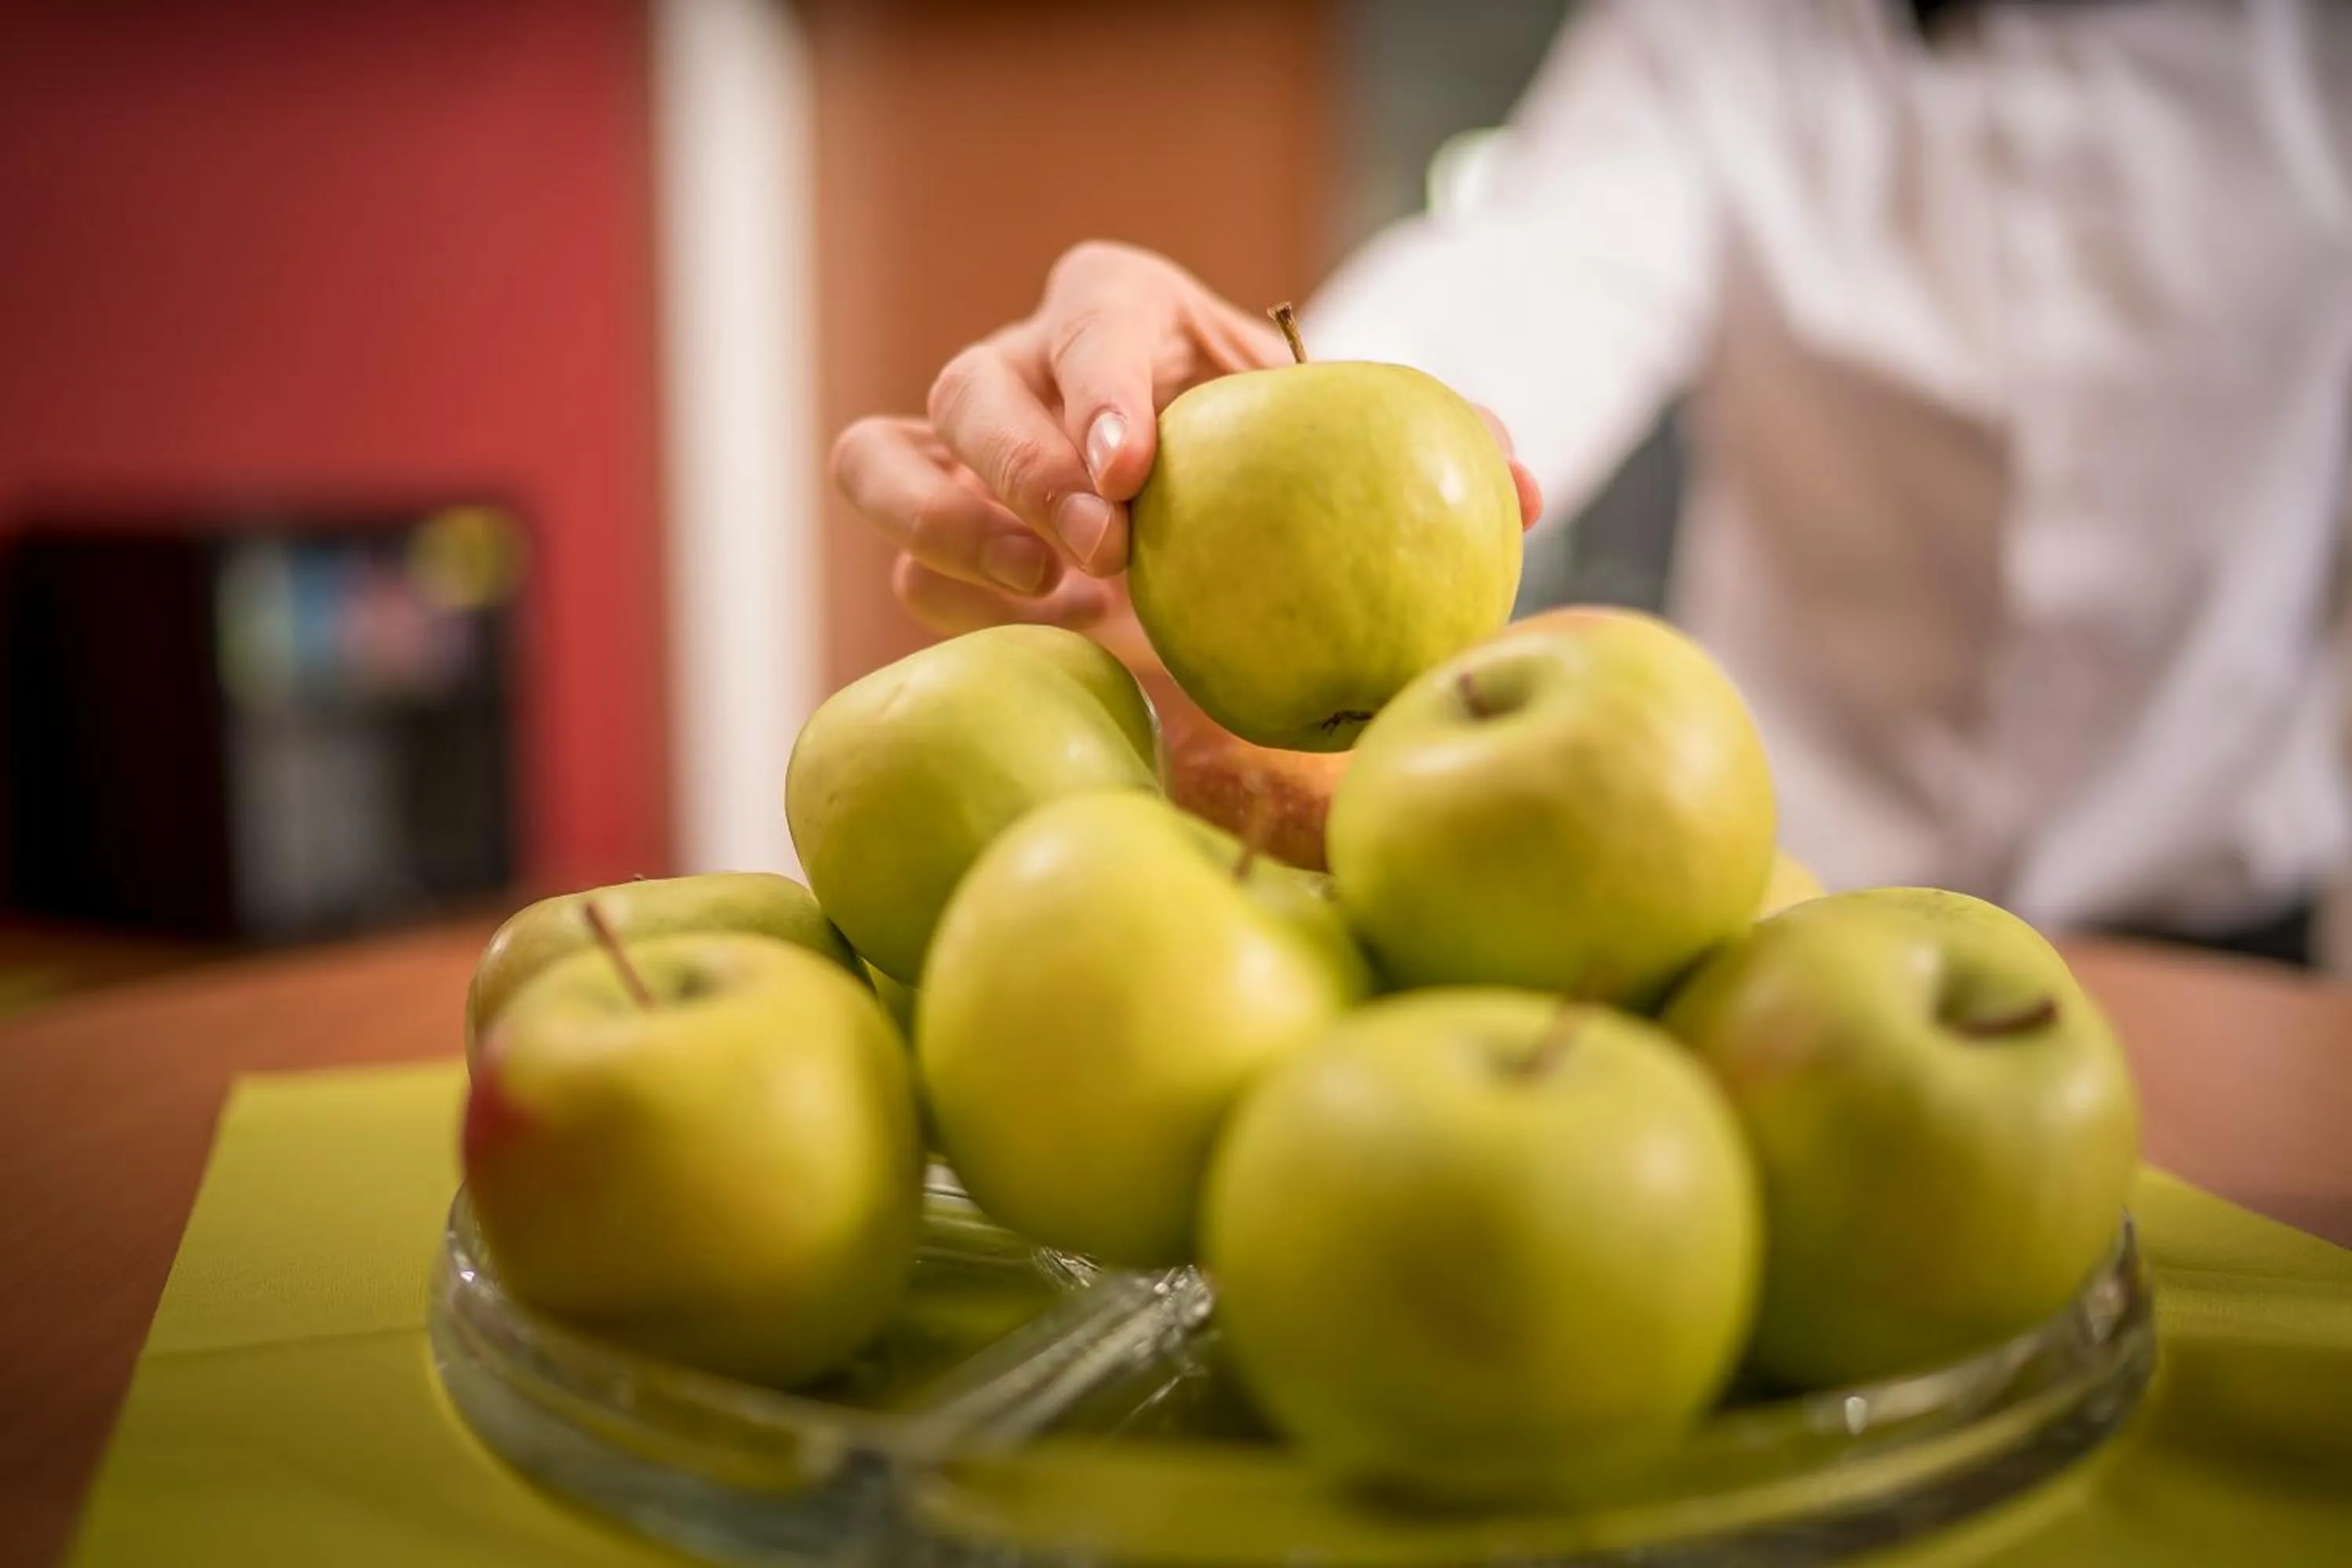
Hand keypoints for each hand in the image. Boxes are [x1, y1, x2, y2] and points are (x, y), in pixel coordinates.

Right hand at [830, 240, 1543, 661]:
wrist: (1209, 497)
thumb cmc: (1274, 447)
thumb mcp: (1342, 432)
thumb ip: (1429, 444)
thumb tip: (1527, 489)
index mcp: (1119, 309)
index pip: (1088, 320)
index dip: (1095, 386)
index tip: (1134, 468)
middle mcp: (1020, 364)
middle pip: (967, 387)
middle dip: (1019, 466)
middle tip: (1099, 549)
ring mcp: (959, 449)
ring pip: (881, 459)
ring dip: (944, 527)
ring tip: (1038, 591)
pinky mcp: (934, 532)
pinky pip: (902, 560)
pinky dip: (947, 598)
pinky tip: (1036, 636)